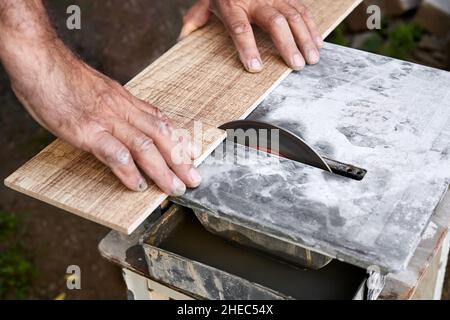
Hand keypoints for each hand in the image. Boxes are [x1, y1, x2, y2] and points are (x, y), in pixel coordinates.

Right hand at [8, 43, 200, 195]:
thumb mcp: (101, 89)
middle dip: (181, 160)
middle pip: (161, 136)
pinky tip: (138, 186)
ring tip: (174, 188)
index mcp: (126, 101)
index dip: (180, 141)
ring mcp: (106, 120)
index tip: (193, 155)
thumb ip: (118, 107)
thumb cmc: (66, 77)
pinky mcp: (87, 131)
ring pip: (145, 146)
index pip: (161, 122)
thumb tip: (130, 123)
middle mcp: (122, 110)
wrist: (41, 61)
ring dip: (163, 170)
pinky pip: (115, 154)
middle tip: (194, 180)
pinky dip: (129, 172)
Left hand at [179, 0, 322, 71]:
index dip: (247, 48)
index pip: (240, 28)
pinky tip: (317, 43)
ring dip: (305, 38)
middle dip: (286, 45)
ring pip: (294, 15)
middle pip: (274, 22)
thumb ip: (194, 21)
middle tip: (295, 65)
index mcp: (232, 4)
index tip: (255, 68)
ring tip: (312, 59)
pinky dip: (311, 27)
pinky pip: (303, 9)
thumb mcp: (204, 3)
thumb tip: (181, 41)